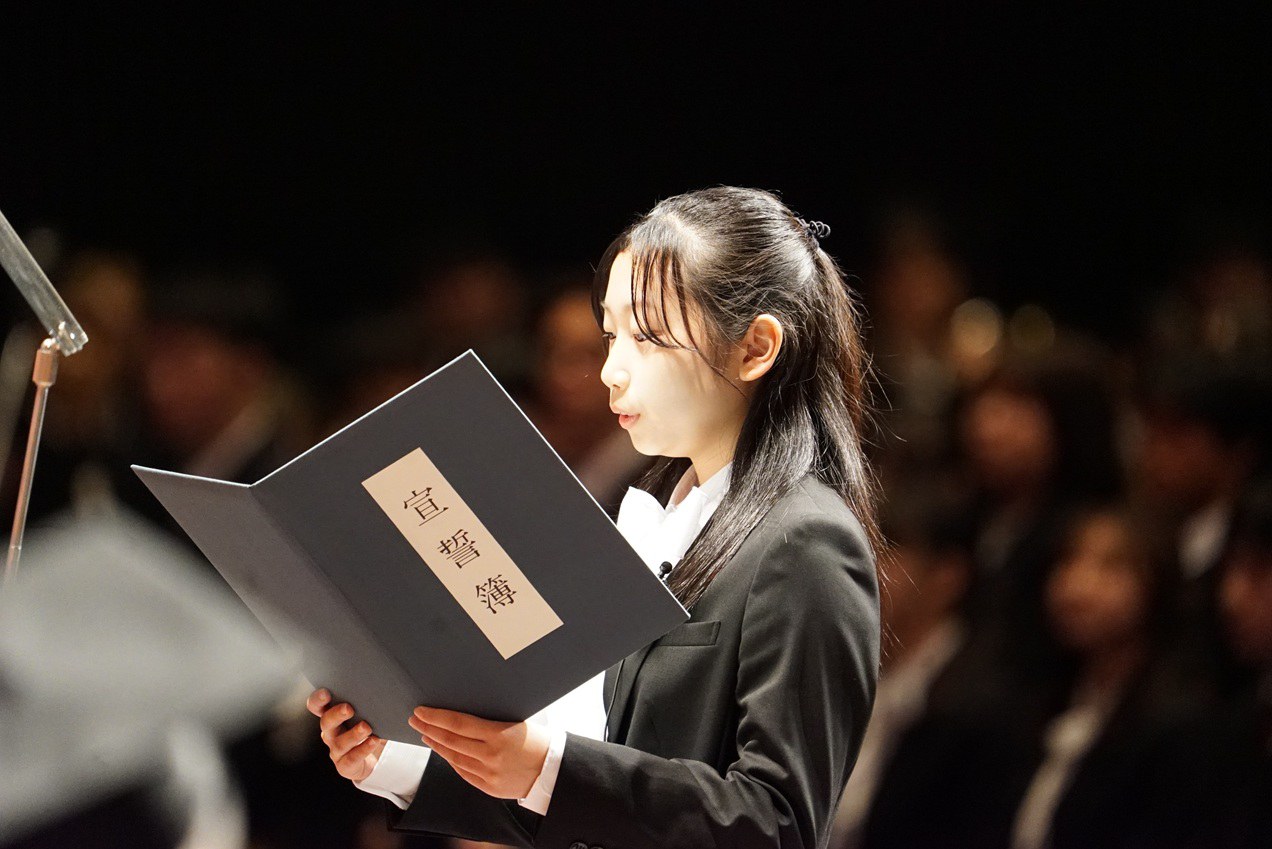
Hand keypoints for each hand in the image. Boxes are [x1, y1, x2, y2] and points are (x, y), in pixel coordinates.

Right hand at [306, 688, 386, 781]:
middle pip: (326, 722)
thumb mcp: (372, 711)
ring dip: (353, 734)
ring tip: (366, 727)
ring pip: (339, 743)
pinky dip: (362, 749)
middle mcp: (331, 732)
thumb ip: (371, 700)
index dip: (318, 699)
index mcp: (332, 715)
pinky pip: (351, 758)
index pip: (317, 705)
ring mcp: (337, 750)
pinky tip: (373, 741)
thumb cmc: (373, 726)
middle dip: (336, 714)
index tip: (326, 692)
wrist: (380, 756)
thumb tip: (383, 688)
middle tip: (348, 708)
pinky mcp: (345, 765)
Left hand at [409, 706, 550, 798]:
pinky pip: (463, 772)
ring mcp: (489, 774)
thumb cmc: (538, 740)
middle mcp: (490, 756)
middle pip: (451, 741)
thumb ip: (490, 719)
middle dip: (429, 728)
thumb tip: (464, 711)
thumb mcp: (517, 721)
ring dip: (437, 745)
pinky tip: (443, 752)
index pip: (458, 724)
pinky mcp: (489, 787)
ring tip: (426, 734)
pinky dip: (451, 761)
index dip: (436, 717)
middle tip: (416, 719)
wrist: (554, 770)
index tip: (421, 711)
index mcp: (498, 735)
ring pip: (454, 758)